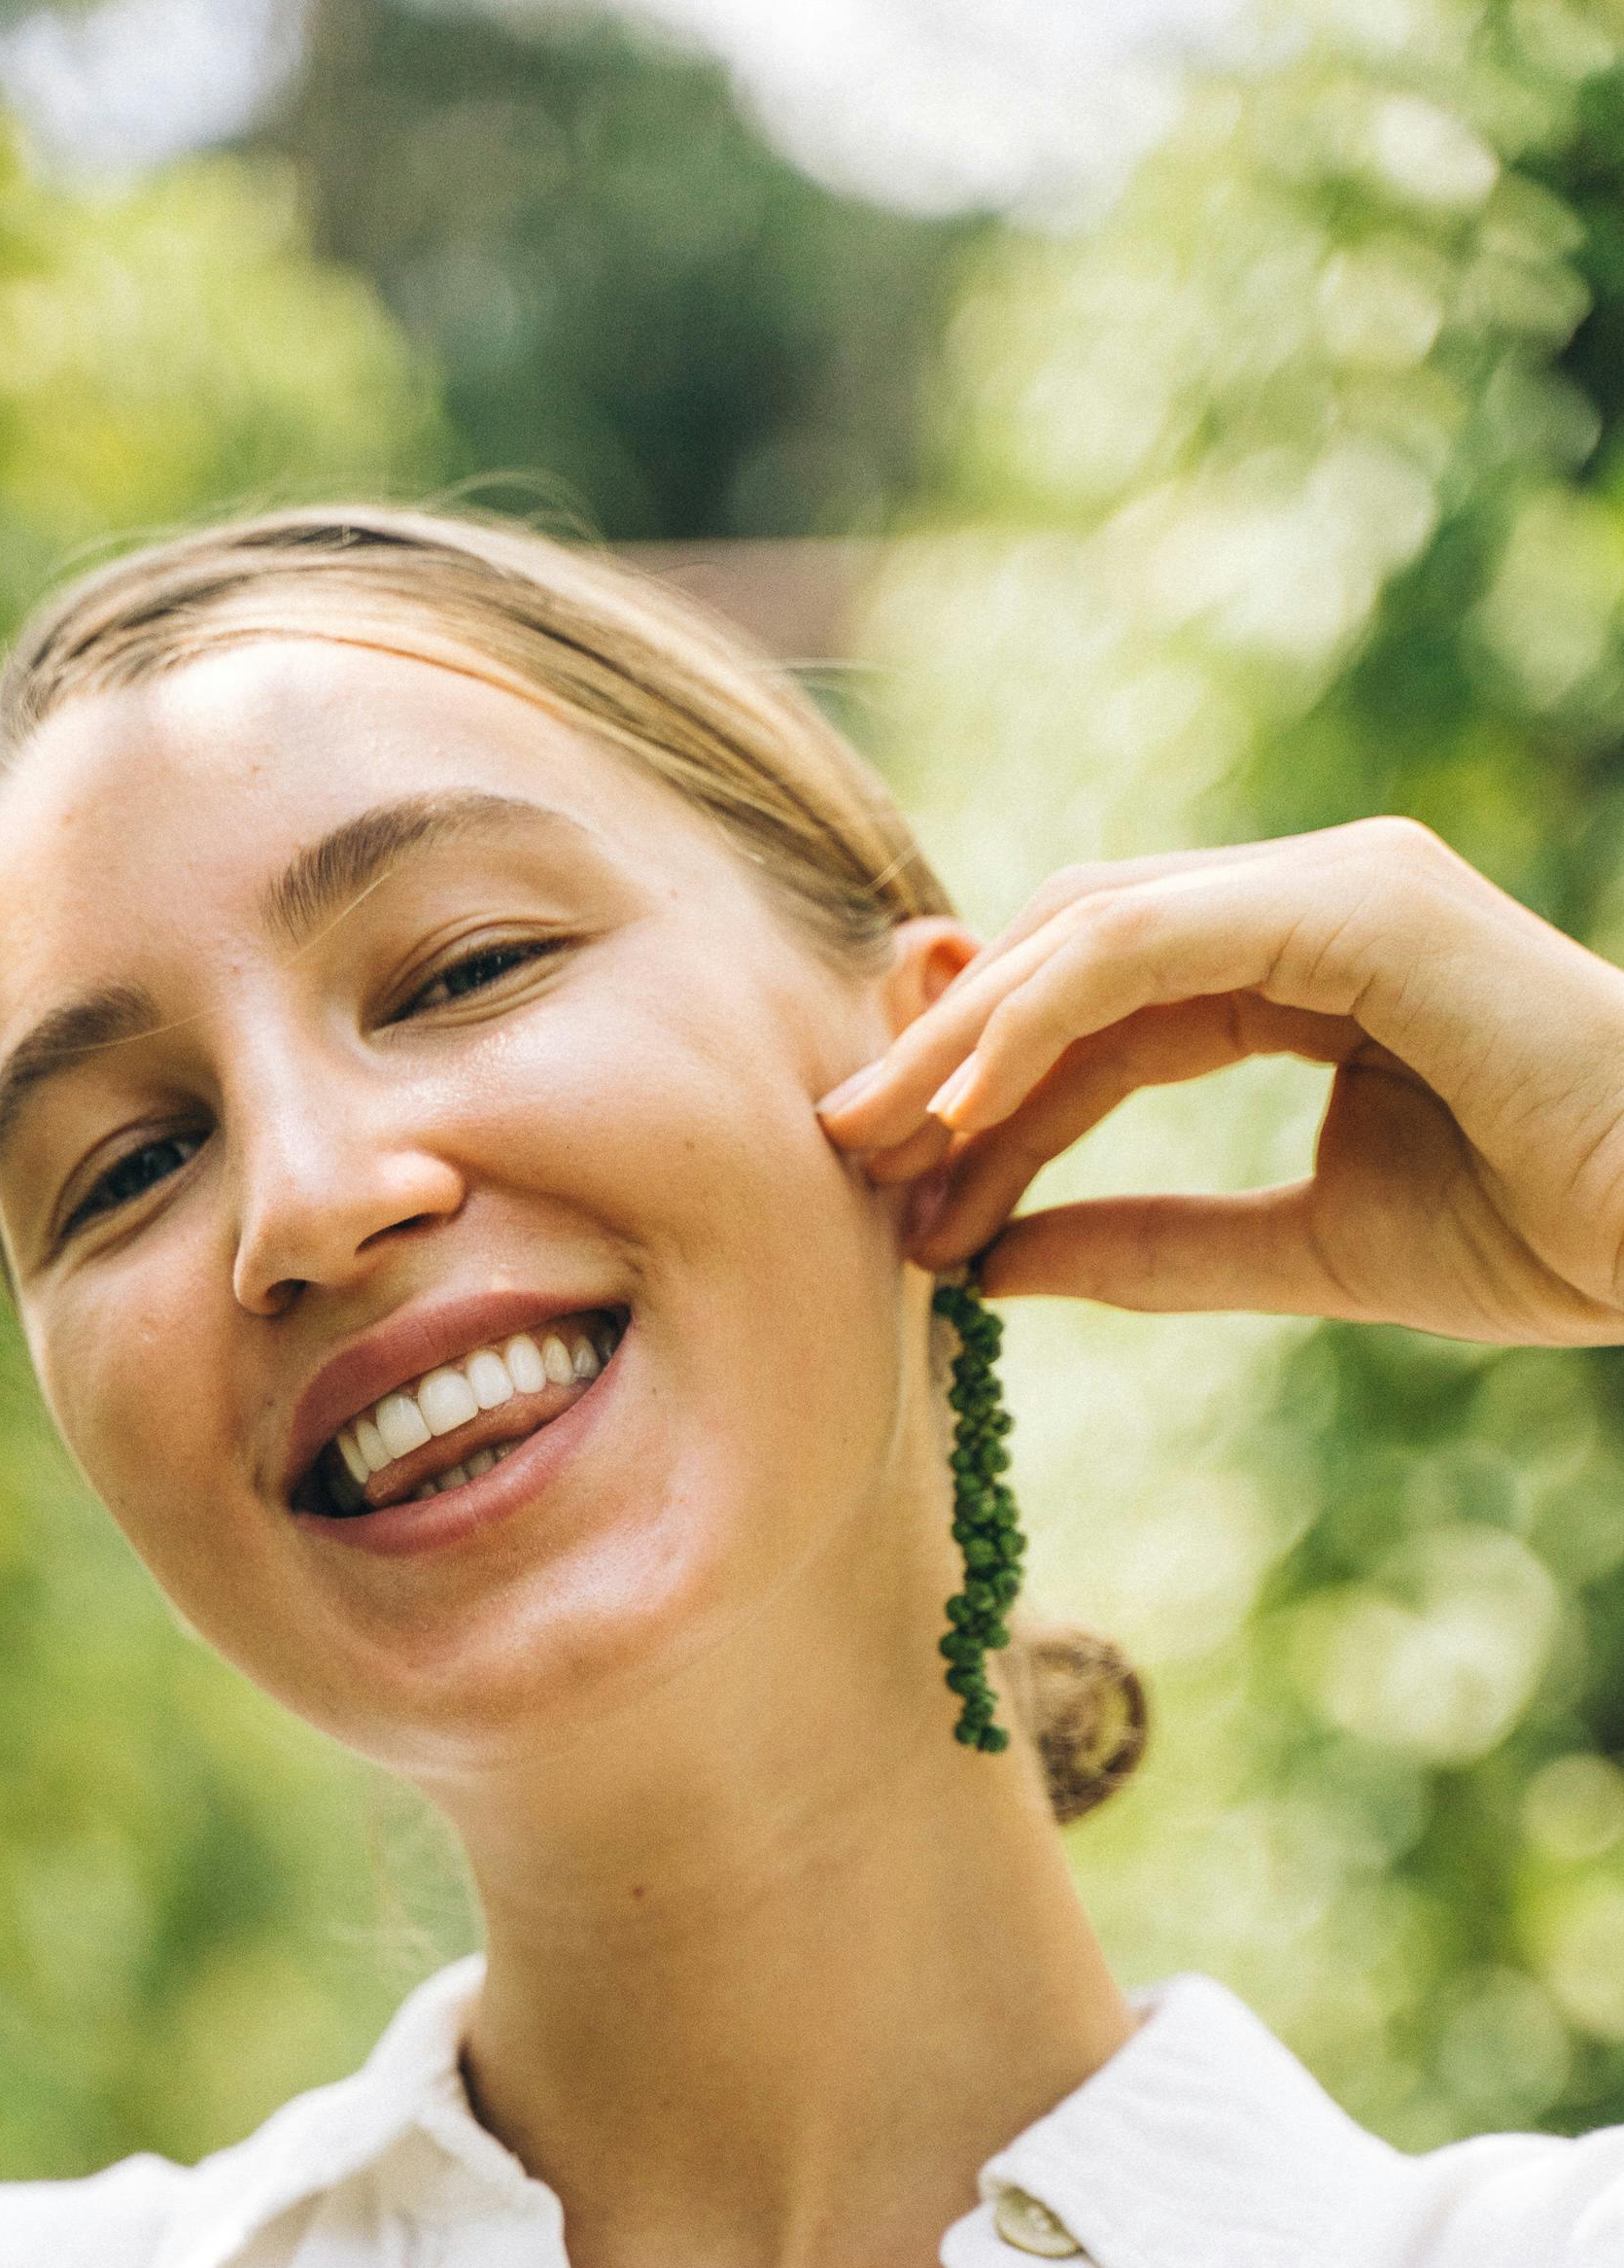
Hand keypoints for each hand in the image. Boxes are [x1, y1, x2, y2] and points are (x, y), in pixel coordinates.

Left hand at [817, 819, 1623, 1344]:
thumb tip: (991, 1266)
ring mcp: (1337, 886)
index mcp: (1298, 965)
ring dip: (969, 1035)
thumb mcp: (1294, 1252)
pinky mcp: (1361, 906)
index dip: (985, 1096)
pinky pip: (1154, 942)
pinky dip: (1046, 1011)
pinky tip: (973, 1099)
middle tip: (844, 1154)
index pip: (1093, 1007)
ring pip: (1091, 931)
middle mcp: (1307, 901)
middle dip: (947, 1052)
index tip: (902, 1201)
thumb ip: (1147, 1246)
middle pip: (1068, 951)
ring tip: (883, 1139)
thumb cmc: (1539, 1231)